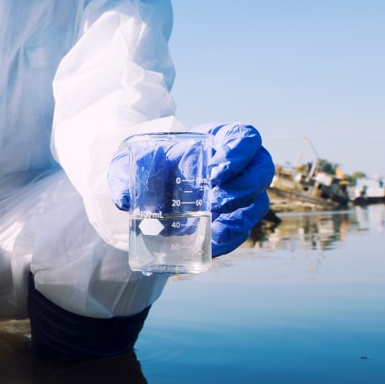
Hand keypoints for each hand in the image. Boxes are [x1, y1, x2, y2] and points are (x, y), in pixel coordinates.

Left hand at [109, 123, 274, 255]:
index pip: (247, 139)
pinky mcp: (234, 220)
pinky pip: (242, 231)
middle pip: (261, 173)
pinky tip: (212, 244)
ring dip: (238, 216)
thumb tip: (123, 198)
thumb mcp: (135, 159)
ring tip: (212, 223)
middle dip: (241, 189)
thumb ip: (125, 171)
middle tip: (214, 199)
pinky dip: (229, 238)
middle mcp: (242, 166)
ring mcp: (242, 195)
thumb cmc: (153, 163)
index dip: (239, 154)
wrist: (152, 186)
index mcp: (224, 140)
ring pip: (256, 205)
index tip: (215, 171)